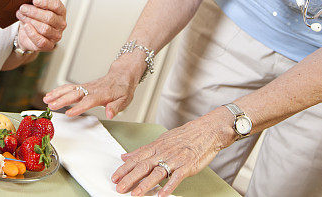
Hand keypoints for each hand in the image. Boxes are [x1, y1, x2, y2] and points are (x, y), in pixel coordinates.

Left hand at [15, 0, 65, 52]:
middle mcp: (61, 24)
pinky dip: (32, 33)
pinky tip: (26, 26)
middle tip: (23, 8)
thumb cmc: (34, 17)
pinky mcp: (49, 45)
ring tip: (21, 16)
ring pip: (44, 29)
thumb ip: (35, 1)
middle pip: (49, 17)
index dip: (45, 2)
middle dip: (34, 12)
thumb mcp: (35, 6)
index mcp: (60, 11)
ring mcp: (56, 36)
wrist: (28, 32)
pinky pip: (41, 41)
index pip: (56, 5)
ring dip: (30, 21)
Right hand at [43, 63, 138, 118]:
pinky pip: (69, 87)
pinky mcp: (83, 86)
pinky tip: (51, 94)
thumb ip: (116, 107)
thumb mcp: (125, 100)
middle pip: (75, 94)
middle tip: (51, 105)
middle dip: (61, 100)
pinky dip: (58, 90)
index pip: (88, 101)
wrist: (122, 74)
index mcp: (102, 94)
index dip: (78, 108)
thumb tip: (109, 114)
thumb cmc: (123, 89)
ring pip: (69, 89)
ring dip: (57, 94)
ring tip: (46, 99)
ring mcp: (86, 86)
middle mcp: (92, 89)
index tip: (69, 113)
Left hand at [111, 112, 229, 195]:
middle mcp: (163, 153)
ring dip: (145, 184)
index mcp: (156, 147)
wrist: (206, 131)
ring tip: (135, 194)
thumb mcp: (161, 140)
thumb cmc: (184, 136)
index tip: (115, 177)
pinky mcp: (187, 166)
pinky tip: (162, 195)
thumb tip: (126, 156)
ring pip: (157, 173)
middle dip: (130, 178)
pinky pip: (177, 177)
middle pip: (143, 166)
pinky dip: (169, 186)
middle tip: (120, 188)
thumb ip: (143, 150)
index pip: (136, 159)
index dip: (124, 169)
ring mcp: (175, 160)